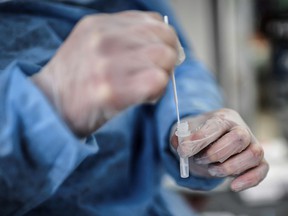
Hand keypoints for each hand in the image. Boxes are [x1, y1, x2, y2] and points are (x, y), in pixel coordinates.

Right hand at [31, 11, 177, 136]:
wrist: (49, 107)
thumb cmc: (75, 80)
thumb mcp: (91, 44)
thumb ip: (123, 38)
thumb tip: (162, 44)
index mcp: (100, 24)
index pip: (153, 22)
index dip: (163, 40)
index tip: (159, 57)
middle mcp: (104, 38)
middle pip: (164, 38)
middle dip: (168, 58)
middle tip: (156, 74)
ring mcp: (108, 63)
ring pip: (165, 57)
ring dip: (163, 75)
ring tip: (147, 88)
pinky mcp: (112, 90)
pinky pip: (157, 80)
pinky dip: (158, 91)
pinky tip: (145, 98)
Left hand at [171, 108, 268, 191]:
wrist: (209, 142)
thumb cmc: (199, 136)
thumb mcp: (186, 133)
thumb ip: (180, 137)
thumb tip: (180, 143)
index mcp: (223, 117)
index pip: (217, 125)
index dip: (201, 139)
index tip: (184, 150)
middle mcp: (241, 129)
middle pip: (239, 138)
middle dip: (215, 153)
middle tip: (199, 159)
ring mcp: (252, 145)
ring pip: (253, 154)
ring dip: (229, 167)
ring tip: (211, 170)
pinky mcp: (258, 161)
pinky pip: (261, 170)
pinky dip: (248, 180)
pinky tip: (233, 186)